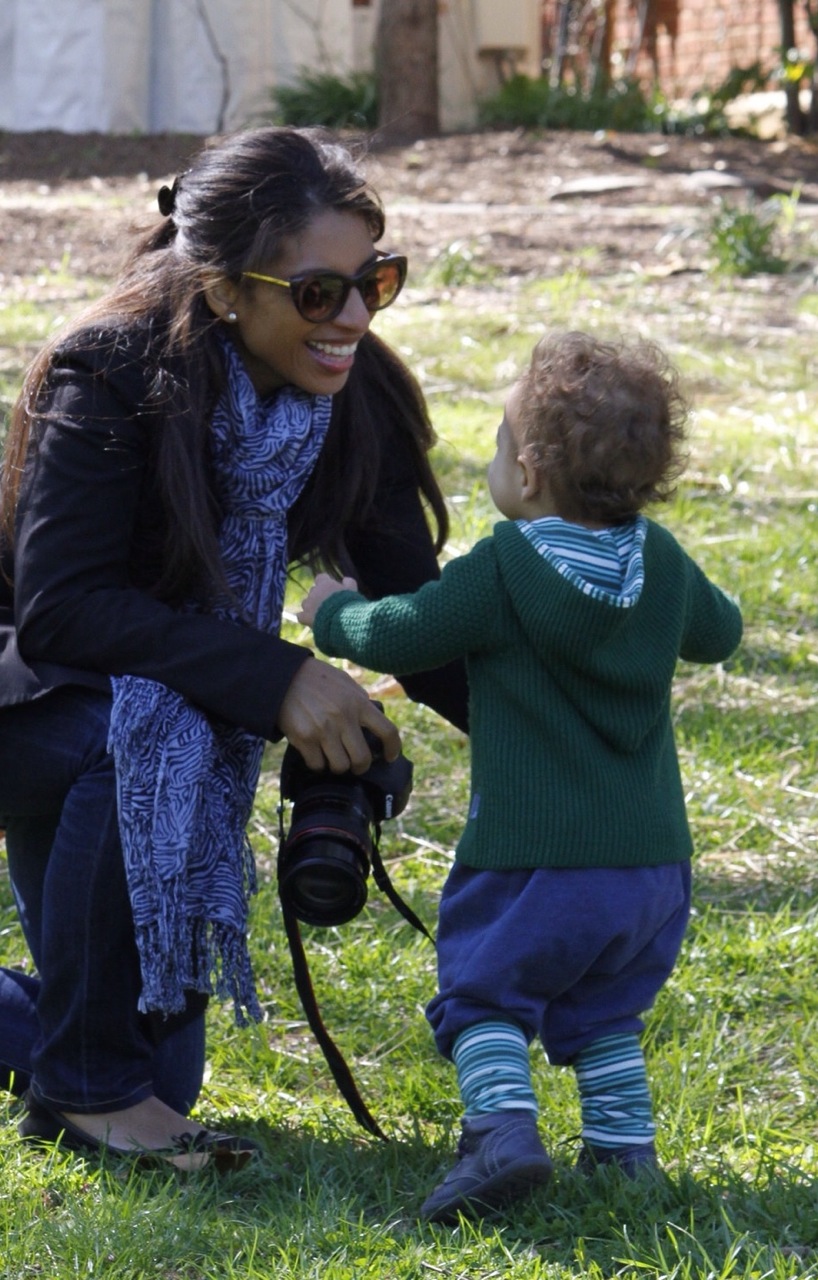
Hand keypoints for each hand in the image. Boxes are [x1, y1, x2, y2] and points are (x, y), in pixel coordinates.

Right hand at [276, 657, 400, 773]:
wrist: (283, 676)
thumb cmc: (317, 679)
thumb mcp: (345, 683)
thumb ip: (360, 700)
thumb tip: (373, 719)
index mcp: (358, 703)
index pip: (387, 731)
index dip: (393, 748)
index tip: (389, 757)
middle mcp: (343, 718)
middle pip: (362, 758)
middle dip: (360, 766)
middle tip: (355, 764)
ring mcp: (323, 730)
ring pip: (340, 766)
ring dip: (338, 766)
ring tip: (332, 757)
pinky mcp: (304, 739)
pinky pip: (317, 765)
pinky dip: (318, 764)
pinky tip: (315, 754)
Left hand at [297, 574, 356, 627]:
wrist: (341, 620)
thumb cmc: (348, 603)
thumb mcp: (352, 591)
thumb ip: (349, 583)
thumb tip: (345, 579)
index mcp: (325, 583)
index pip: (321, 578)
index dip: (325, 583)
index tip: (331, 589)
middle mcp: (314, 591)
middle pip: (313, 591)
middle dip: (319, 596)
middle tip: (329, 605)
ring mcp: (308, 604)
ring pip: (306, 603)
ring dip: (311, 607)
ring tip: (321, 615)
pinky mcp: (305, 616)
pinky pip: (301, 616)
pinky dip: (305, 618)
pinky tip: (312, 622)